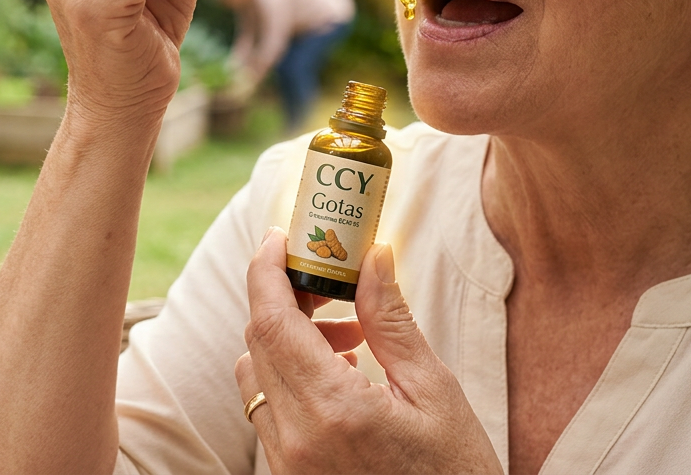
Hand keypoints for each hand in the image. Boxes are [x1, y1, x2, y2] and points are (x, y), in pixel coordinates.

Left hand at [235, 228, 502, 474]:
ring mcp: (286, 465)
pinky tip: (343, 381)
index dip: (267, 271)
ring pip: (254, 379)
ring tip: (350, 339)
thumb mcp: (436, 393)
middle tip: (328, 281)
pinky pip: (268, 414)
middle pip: (256, 344)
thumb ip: (391, 321)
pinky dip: (290, 381)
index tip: (280, 238)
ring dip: (287, 343)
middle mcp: (296, 440)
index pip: (271, 322)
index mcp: (333, 411)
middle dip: (283, 301)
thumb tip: (372, 255)